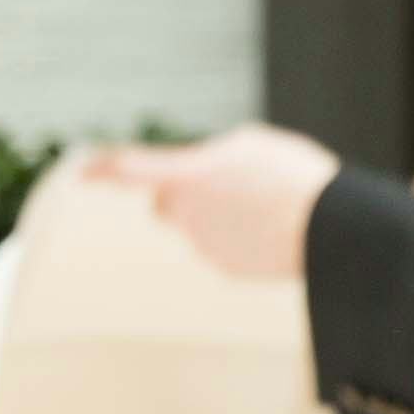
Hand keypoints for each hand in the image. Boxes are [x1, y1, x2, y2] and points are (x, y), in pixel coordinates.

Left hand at [81, 126, 341, 282]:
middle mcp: (187, 215)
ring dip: (221, 214)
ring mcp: (205, 246)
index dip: (104, 169)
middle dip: (177, 195)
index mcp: (188, 175)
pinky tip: (272, 229)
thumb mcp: (249, 145)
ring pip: (200, 225)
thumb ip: (210, 159)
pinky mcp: (226, 268)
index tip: (83, 172)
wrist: (330, 228)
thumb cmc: (292, 175)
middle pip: (165, 203)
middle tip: (216, 184)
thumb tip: (199, 181)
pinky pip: (223, 246)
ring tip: (265, 205)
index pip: (131, 169)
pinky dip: (240, 237)